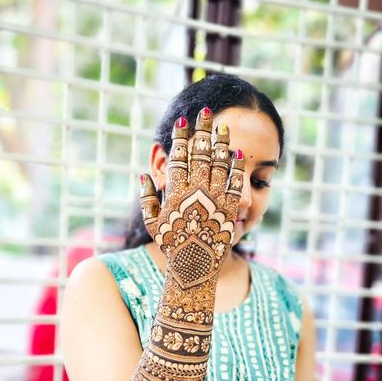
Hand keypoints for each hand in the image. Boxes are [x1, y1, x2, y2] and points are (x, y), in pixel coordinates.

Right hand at [140, 107, 244, 289]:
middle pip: (200, 153)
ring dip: (221, 142)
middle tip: (206, 111)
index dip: (181, 137)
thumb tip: (143, 175)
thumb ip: (147, 198)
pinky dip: (236, 167)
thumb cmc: (171, 246)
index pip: (179, 157)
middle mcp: (195, 192)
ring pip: (219, 164)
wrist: (194, 269)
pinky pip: (234, 183)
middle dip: (203, 130)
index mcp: (175, 193)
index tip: (184, 121)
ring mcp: (214, 200)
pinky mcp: (229, 209)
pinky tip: (238, 153)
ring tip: (223, 126)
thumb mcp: (153, 223)